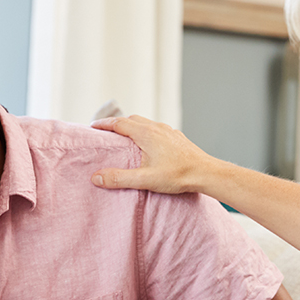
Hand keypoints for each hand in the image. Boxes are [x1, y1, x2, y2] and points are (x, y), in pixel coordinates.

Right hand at [90, 115, 211, 193]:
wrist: (206, 173)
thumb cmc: (177, 175)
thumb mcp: (145, 179)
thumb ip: (119, 178)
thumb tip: (96, 177)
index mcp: (146, 134)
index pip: (119, 123)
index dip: (104, 124)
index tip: (93, 126)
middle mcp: (157, 128)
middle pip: (131, 119)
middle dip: (116, 123)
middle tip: (105, 130)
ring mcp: (169, 131)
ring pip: (145, 123)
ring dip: (132, 126)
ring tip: (124, 135)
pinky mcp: (177, 138)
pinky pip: (157, 129)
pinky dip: (145, 131)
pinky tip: (148, 143)